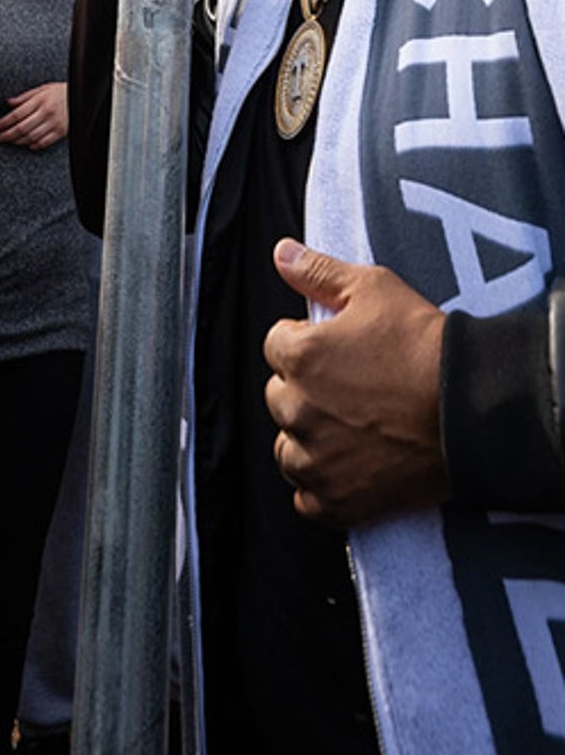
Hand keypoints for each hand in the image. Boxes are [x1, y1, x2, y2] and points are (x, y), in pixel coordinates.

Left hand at [0, 81, 67, 148]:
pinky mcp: (61, 132)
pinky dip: (35, 145)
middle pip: (22, 128)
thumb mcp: (42, 89)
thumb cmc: (60, 92)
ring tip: (11, 141)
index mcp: (40, 101)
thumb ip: (24, 97)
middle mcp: (46, 113)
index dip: (5, 122)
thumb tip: (9, 103)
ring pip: (32, 137)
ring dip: (19, 141)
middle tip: (1, 137)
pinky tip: (28, 145)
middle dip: (9, 134)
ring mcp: (54, 123)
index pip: (17, 114)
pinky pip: (45, 142)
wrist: (80, 96)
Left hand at [263, 240, 446, 527]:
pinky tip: (344, 472)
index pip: (276, 346)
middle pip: (279, 397)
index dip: (306, 344)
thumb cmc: (428, 348)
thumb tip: (281, 254)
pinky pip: (307, 500)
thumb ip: (318, 272)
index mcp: (298, 357)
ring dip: (307, 440)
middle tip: (350, 390)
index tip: (338, 351)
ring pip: (288, 449)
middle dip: (305, 391)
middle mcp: (298, 409)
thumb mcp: (374, 289)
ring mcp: (318, 459)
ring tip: (349, 430)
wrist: (476, 411)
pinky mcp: (342, 500)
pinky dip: (320, 489)